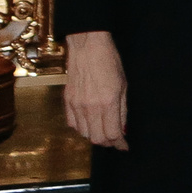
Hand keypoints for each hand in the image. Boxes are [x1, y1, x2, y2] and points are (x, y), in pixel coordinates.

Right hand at [65, 30, 127, 150]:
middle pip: (97, 138)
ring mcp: (76, 105)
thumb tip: (123, 129)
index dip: (120, 143)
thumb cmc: (109, 61)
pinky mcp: (67, 102)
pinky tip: (89, 122)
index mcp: (108, 102)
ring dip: (95, 136)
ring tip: (104, 129)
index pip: (113, 134)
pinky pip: (72, 124)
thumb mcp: (124, 84)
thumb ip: (123, 109)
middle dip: (108, 142)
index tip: (124, 146)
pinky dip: (82, 128)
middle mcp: (90, 107)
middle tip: (116, 139)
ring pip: (84, 134)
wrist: (87, 47)